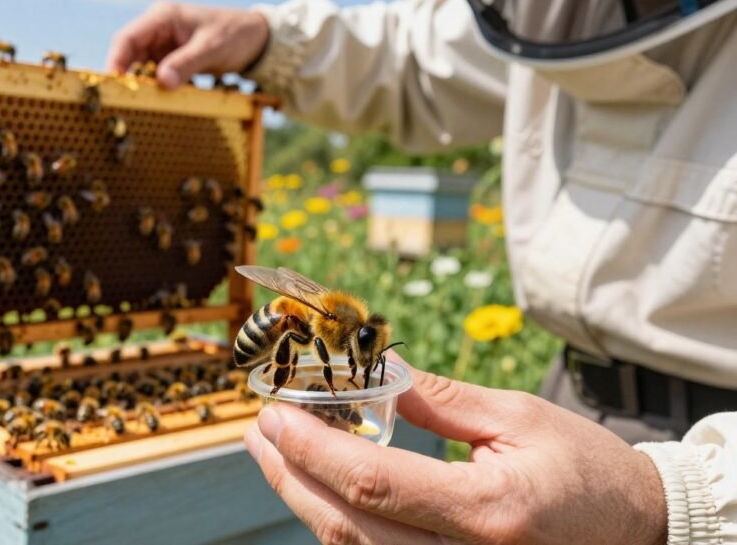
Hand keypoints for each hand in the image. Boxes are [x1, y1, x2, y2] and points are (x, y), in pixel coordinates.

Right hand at [106, 1, 268, 88]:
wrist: (256, 38)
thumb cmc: (234, 34)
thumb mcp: (211, 49)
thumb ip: (186, 64)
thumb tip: (162, 83)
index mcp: (162, 17)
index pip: (127, 39)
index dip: (116, 61)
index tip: (114, 84)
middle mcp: (158, 30)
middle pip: (130, 56)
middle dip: (128, 79)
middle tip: (128, 103)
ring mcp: (164, 47)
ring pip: (143, 70)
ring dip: (145, 87)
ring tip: (146, 106)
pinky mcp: (172, 61)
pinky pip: (158, 77)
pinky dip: (159, 90)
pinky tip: (164, 103)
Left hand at [244, 354, 667, 544]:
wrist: (640, 533)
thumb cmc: (588, 471)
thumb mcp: (520, 419)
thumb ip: (439, 401)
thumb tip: (374, 371)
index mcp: (488, 511)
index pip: (373, 483)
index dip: (313, 449)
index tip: (274, 415)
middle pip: (348, 528)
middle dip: (290, 476)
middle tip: (260, 431)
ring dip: (305, 500)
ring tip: (275, 453)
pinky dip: (340, 524)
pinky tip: (318, 488)